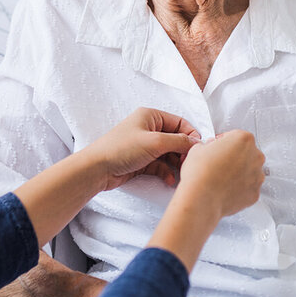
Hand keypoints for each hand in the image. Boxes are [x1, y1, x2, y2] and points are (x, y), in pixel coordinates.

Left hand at [81, 107, 201, 190]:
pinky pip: (161, 165)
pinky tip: (170, 180)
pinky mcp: (142, 161)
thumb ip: (179, 141)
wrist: (98, 169)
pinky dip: (167, 172)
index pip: (179, 122)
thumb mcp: (155, 142)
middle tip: (188, 164)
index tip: (197, 150)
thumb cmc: (122, 149)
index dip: (190, 135)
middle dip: (183, 152)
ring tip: (181, 174)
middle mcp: (149, 129)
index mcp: (151, 116)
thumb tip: (196, 143)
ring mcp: (145, 145)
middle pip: (175, 139)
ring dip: (176, 164)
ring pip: (169, 154)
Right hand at [176, 130, 264, 218]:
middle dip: (235, 157)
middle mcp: (255, 156)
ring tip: (222, 177)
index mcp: (244, 139)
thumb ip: (210, 145)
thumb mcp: (199, 147)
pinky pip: (249, 187)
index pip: (236, 136)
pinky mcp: (255, 193)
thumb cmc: (200, 172)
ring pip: (250, 171)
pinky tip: (226, 188)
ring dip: (239, 172)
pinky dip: (240, 188)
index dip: (224, 142)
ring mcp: (257, 176)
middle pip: (247, 153)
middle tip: (219, 163)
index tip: (218, 148)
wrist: (201, 198)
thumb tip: (211, 149)